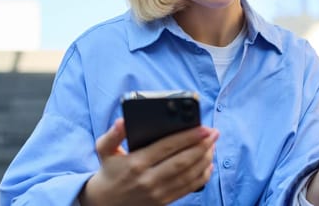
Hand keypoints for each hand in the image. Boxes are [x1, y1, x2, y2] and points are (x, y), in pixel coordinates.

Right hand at [78, 119, 217, 205]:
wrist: (105, 203)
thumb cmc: (109, 171)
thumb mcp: (104, 150)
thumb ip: (113, 134)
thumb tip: (122, 121)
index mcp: (136, 163)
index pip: (167, 147)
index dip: (188, 136)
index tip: (203, 128)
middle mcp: (148, 179)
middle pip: (183, 161)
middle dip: (202, 146)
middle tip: (214, 133)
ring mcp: (158, 193)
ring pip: (189, 175)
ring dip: (205, 159)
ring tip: (213, 145)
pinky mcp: (164, 201)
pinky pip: (188, 188)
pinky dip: (202, 176)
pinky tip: (208, 164)